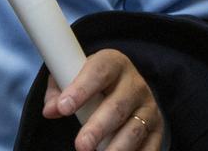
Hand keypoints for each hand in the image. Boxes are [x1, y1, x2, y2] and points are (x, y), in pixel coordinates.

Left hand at [43, 49, 162, 150]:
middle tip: (81, 146)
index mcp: (113, 64)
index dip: (81, 89)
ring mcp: (149, 108)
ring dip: (116, 148)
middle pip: (117, 106)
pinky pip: (150, 146)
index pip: (98, 71)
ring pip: (134, 129)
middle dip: (98, 128)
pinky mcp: (157, 129)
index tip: (63, 108)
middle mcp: (135, 84)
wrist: (124, 89)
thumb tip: (50, 110)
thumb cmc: (92, 84)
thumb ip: (58, 91)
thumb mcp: (74, 76)